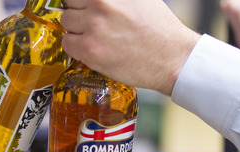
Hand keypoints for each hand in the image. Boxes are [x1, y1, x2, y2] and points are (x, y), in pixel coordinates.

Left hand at [60, 0, 199, 94]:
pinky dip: (77, 48)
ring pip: (66, 22)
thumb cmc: (160, 29)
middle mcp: (100, 3)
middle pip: (70, 2)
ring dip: (77, 29)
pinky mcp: (90, 49)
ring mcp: (93, 25)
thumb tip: (95, 0)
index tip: (83, 6)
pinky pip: (67, 43)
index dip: (82, 0)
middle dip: (79, 12)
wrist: (172, 57)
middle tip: (95, 23)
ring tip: (96, 37)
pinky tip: (94, 49)